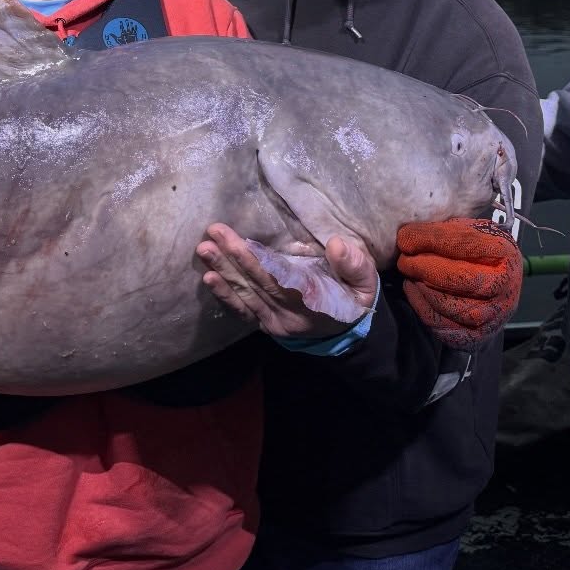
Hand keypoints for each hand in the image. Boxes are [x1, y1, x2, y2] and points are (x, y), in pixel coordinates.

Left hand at [196, 223, 377, 338]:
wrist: (348, 334)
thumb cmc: (355, 299)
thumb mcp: (365, 284)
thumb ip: (354, 265)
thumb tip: (336, 244)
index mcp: (312, 301)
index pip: (278, 279)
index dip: (256, 261)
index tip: (237, 241)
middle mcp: (288, 315)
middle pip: (256, 284)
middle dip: (231, 259)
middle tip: (210, 236)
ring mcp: (274, 322)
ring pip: (245, 296)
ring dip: (222, 272)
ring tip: (203, 251)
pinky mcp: (265, 323)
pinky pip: (242, 312)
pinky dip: (224, 297)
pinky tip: (208, 279)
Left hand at [396, 218, 521, 349]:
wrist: (499, 287)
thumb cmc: (478, 254)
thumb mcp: (470, 231)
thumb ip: (444, 231)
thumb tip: (408, 236)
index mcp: (504, 253)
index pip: (466, 243)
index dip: (431, 239)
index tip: (406, 237)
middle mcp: (505, 287)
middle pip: (459, 278)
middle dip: (423, 267)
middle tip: (404, 260)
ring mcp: (493, 315)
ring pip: (449, 305)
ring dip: (421, 288)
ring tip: (409, 274)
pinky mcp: (477, 336)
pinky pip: (442, 326)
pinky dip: (421, 307)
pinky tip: (413, 290)